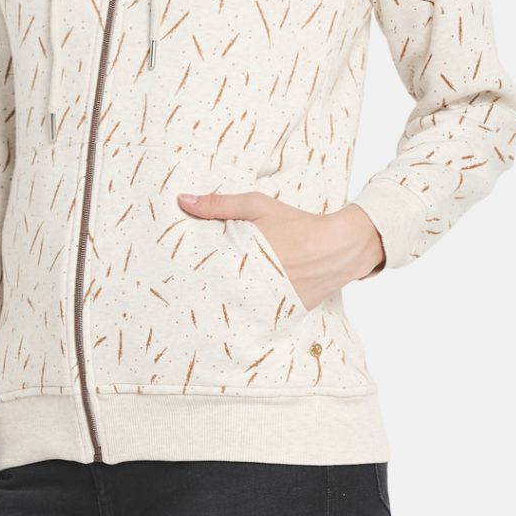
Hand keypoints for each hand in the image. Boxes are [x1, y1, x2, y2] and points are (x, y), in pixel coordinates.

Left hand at [176, 191, 385, 309]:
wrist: (340, 246)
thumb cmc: (297, 223)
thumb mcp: (257, 206)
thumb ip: (220, 204)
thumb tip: (182, 200)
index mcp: (244, 261)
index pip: (207, 275)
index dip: (191, 278)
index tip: (176, 280)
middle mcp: (256, 286)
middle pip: (219, 296)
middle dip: (205, 296)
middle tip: (184, 296)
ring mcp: (271, 303)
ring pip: (238, 309)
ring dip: (225, 307)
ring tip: (204, 311)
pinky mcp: (285, 313)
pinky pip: (260, 315)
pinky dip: (250, 312)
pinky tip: (238, 312)